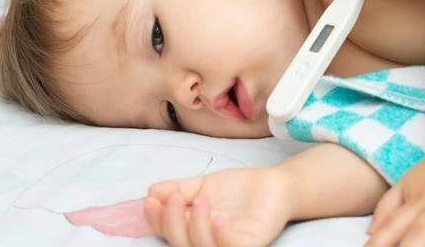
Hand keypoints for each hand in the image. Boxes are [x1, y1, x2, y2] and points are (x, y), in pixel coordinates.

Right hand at [144, 166, 292, 246]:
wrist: (273, 184)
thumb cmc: (238, 189)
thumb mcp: (201, 185)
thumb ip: (177, 188)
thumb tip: (152, 191)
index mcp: (194, 231)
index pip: (167, 233)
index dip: (157, 219)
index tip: (151, 199)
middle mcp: (209, 242)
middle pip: (180, 246)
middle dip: (172, 223)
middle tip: (176, 198)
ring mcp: (230, 245)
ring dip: (195, 226)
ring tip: (202, 198)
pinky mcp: (251, 244)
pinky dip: (221, 236)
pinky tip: (218, 218)